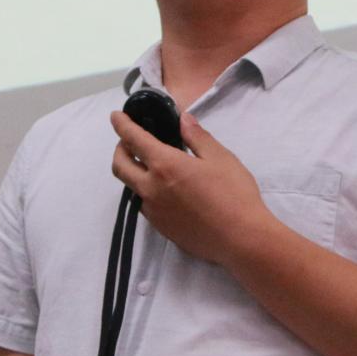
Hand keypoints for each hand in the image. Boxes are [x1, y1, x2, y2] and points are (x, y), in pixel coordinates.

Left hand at [110, 111, 272, 266]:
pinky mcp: (161, 228)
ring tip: (149, 165)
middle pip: (120, 166)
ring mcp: (153, 211)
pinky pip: (144, 204)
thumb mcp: (220, 157)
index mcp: (165, 165)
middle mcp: (151, 188)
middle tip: (130, 141)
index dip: (122, 125)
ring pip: (130, 187)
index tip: (115, 116)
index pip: (133, 139)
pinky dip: (145, 191)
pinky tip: (164, 189)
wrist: (241, 239)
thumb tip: (183, 120)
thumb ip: (197, 137)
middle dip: (119, 149)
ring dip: (132, 172)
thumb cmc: (234, 194)